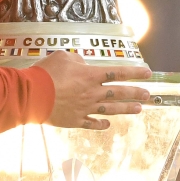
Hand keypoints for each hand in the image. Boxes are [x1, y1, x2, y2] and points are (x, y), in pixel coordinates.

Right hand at [36, 51, 151, 129]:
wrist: (31, 95)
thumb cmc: (46, 73)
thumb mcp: (63, 57)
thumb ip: (78, 60)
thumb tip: (83, 65)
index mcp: (90, 75)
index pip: (118, 72)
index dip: (134, 73)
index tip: (148, 73)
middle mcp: (91, 92)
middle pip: (118, 92)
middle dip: (135, 93)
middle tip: (148, 95)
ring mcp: (84, 108)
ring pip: (110, 109)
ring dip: (126, 109)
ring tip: (139, 109)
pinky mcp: (75, 120)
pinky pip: (91, 123)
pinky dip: (101, 123)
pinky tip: (108, 123)